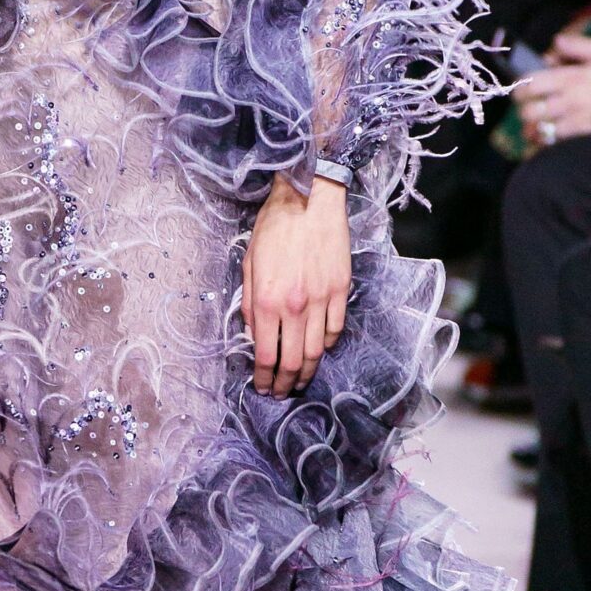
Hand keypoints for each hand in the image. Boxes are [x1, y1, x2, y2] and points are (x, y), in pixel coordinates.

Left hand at [243, 175, 350, 396]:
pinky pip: (335, 329)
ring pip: (316, 351)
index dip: (263, 377)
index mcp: (268, 301)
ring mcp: (322, 300)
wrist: (308, 198)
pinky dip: (326, 345)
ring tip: (298, 380)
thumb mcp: (249, 264)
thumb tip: (253, 334)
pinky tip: (317, 349)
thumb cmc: (274, 227)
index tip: (261, 386)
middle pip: (292, 360)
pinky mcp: (341, 290)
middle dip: (285, 383)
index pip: (266, 354)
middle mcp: (296, 306)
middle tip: (280, 392)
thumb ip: (249, 303)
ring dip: (306, 371)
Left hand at [513, 33, 590, 145]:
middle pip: (530, 110)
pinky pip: (555, 142)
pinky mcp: (585, 136)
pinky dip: (546, 139)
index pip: (532, 83)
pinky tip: (547, 135)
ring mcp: (577, 121)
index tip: (523, 87)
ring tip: (534, 123)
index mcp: (574, 77)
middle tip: (528, 106)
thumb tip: (556, 42)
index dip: (521, 86)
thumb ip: (579, 46)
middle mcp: (572, 100)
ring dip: (532, 127)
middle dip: (524, 108)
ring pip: (540, 129)